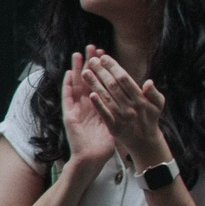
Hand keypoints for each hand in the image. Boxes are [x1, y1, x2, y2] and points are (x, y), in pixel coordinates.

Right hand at [57, 53, 117, 168]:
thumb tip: (137, 95)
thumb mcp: (116, 124)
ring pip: (76, 84)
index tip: (106, 54)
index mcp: (97, 105)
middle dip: (90, 63)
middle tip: (92, 46)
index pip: (100, 82)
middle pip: (88, 79)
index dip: (103, 68)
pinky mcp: (69, 115)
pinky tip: (70, 73)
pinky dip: (68, 85)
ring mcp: (76, 109)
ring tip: (79, 53)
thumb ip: (122, 109)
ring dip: (78, 69)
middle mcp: (86, 104)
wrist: (91, 159)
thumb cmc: (103, 145)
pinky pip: (68, 98)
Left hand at [82, 48, 171, 170]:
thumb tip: (148, 82)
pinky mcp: (114, 127)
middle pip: (113, 86)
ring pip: (107, 98)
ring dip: (95, 84)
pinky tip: (90, 95)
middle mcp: (131, 107)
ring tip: (85, 72)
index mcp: (140, 99)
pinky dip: (99, 105)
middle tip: (92, 60)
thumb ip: (153, 93)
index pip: (125, 79)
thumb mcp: (157, 105)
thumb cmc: (151, 119)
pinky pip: (105, 114)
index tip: (104, 57)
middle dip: (102, 72)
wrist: (145, 142)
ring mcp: (122, 117)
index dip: (113, 67)